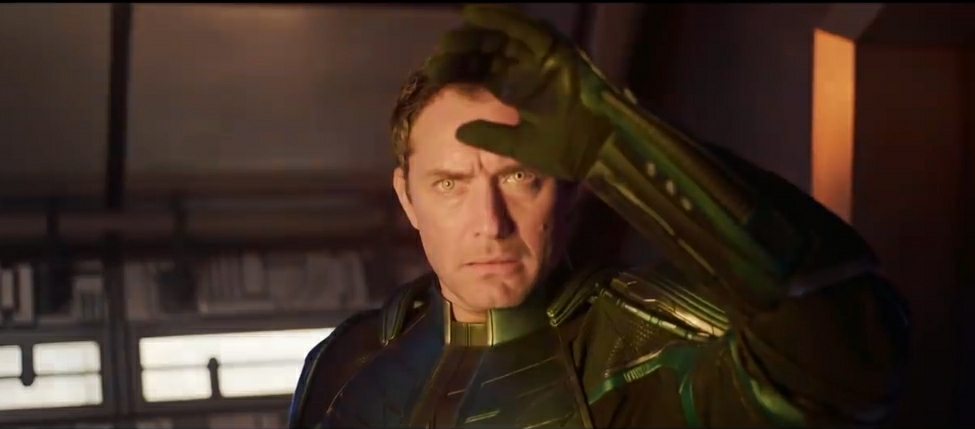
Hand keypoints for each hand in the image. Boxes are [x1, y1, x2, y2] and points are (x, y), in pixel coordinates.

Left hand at [425, 4, 615, 180]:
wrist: (597, 149)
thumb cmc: (565, 150)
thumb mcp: (519, 145)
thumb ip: (490, 136)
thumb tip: (459, 132)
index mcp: (519, 92)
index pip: (482, 74)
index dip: (458, 71)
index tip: (433, 74)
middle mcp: (527, 72)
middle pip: (487, 54)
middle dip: (462, 52)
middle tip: (437, 57)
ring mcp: (541, 59)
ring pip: (502, 39)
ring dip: (475, 35)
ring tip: (450, 39)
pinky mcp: (555, 50)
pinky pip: (525, 29)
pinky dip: (501, 19)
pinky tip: (474, 14)